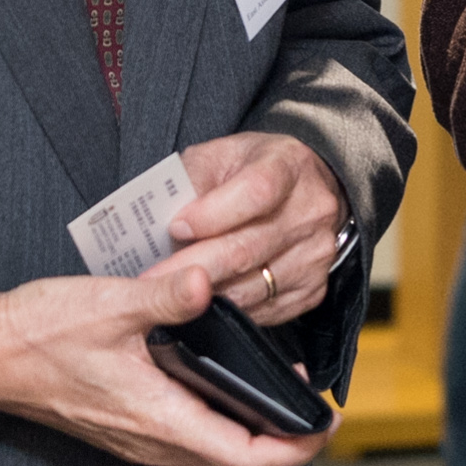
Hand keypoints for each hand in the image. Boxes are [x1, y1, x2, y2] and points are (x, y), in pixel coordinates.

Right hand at [0, 263, 333, 465]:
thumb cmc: (41, 333)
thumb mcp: (109, 303)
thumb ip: (165, 295)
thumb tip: (208, 281)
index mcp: (157, 416)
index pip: (246, 458)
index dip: (296, 448)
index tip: (323, 422)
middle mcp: (153, 441)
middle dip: (286, 448)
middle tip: (312, 412)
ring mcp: (139, 441)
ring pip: (215, 464)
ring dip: (255, 442)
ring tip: (279, 399)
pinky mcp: (127, 432)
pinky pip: (191, 449)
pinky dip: (223, 432)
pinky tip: (225, 393)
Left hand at [164, 132, 348, 325]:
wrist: (305, 189)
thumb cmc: (253, 169)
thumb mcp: (219, 156)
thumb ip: (191, 180)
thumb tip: (159, 219)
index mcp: (288, 166)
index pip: (255, 192)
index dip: (212, 214)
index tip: (176, 227)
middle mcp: (310, 211)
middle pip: (247, 248)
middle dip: (192, 266)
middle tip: (152, 279)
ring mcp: (314, 254)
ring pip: (251, 287)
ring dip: (204, 293)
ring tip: (169, 291)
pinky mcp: (311, 290)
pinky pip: (262, 310)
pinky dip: (226, 308)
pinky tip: (202, 298)